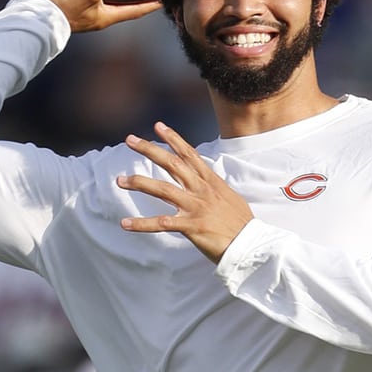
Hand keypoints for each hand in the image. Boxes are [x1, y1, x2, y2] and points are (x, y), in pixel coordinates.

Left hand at [117, 122, 253, 262]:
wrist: (252, 245)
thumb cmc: (241, 224)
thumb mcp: (229, 198)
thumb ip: (214, 188)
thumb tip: (207, 181)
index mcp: (211, 182)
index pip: (189, 154)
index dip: (174, 139)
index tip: (158, 126)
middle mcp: (202, 190)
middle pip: (172, 164)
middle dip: (150, 149)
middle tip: (129, 140)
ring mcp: (196, 207)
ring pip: (163, 189)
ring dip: (139, 183)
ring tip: (120, 181)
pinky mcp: (192, 226)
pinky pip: (162, 223)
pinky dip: (141, 224)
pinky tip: (125, 223)